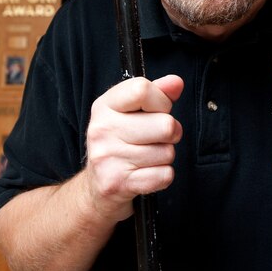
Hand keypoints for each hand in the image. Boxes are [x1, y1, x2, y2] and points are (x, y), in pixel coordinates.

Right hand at [82, 75, 183, 222]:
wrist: (95, 188)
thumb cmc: (119, 143)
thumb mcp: (130, 112)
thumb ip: (156, 93)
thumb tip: (176, 82)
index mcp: (104, 106)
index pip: (142, 89)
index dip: (161, 101)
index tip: (158, 110)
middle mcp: (102, 129)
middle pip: (166, 125)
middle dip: (171, 133)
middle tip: (157, 138)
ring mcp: (107, 157)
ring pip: (168, 152)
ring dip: (164, 156)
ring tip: (147, 157)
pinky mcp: (117, 183)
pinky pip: (164, 175)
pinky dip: (162, 176)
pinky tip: (146, 173)